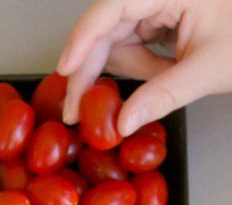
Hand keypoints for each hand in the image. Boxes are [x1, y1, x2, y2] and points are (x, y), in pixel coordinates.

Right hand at [57, 0, 231, 132]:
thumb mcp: (209, 69)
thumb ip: (163, 96)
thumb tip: (122, 123)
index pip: (113, 6)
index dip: (83, 38)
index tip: (64, 70)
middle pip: (106, 27)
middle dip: (89, 69)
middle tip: (76, 110)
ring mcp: (160, 2)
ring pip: (116, 38)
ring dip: (120, 71)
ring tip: (142, 91)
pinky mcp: (162, 16)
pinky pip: (134, 43)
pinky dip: (138, 67)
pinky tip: (154, 79)